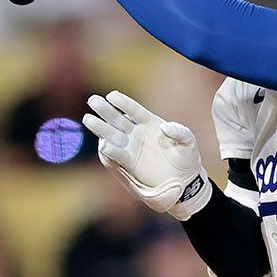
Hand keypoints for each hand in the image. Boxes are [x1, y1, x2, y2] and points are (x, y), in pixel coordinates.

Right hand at [82, 90, 211, 220]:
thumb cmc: (187, 158)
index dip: (123, 103)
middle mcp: (137, 133)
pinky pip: (116, 154)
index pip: (134, 110)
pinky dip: (110, 149)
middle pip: (118, 119)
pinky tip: (104, 144)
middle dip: (106, 110)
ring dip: (101, 127)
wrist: (185, 180)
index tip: (112, 95)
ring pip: (112, 134)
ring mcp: (131, 147)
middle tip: (93, 100)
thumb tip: (165, 127)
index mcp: (150, 123)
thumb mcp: (188, 142)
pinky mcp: (129, 162)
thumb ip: (180, 132)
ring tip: (88, 119)